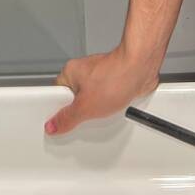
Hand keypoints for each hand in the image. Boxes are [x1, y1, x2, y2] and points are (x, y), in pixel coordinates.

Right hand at [45, 44, 159, 136]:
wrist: (142, 68)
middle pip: (74, 101)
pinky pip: (105, 100)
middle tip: (87, 114)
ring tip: (105, 109)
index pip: (55, 96)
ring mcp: (99, 77)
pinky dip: (110, 106)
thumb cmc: (116, 76)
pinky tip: (115, 107)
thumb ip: (67, 118)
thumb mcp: (86, 106)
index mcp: (70, 72)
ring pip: (91, 101)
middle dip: (81, 112)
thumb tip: (53, 125)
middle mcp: (83, 72)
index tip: (62, 122)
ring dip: (98, 109)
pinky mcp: (112, 83)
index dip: (59, 112)